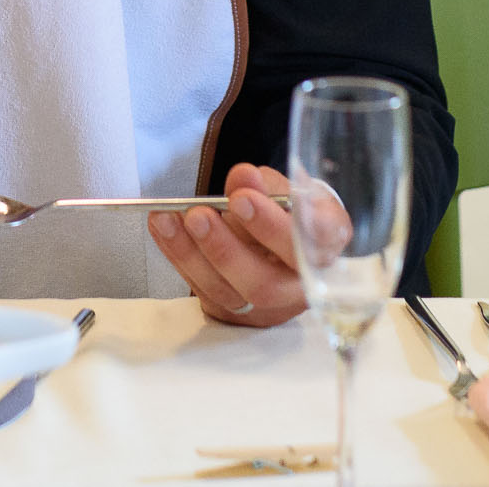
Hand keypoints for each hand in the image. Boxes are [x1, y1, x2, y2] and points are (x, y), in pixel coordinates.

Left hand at [149, 163, 306, 327]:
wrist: (283, 235)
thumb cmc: (287, 210)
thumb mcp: (283, 188)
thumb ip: (264, 183)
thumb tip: (244, 177)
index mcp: (325, 247)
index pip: (312, 245)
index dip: (274, 225)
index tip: (242, 197)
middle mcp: (301, 285)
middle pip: (265, 284)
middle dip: (226, 248)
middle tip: (199, 214)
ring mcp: (269, 305)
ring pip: (230, 293)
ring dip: (192, 254)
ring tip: (168, 219)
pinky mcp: (238, 312)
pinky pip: (204, 290)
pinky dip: (180, 256)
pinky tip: (163, 228)